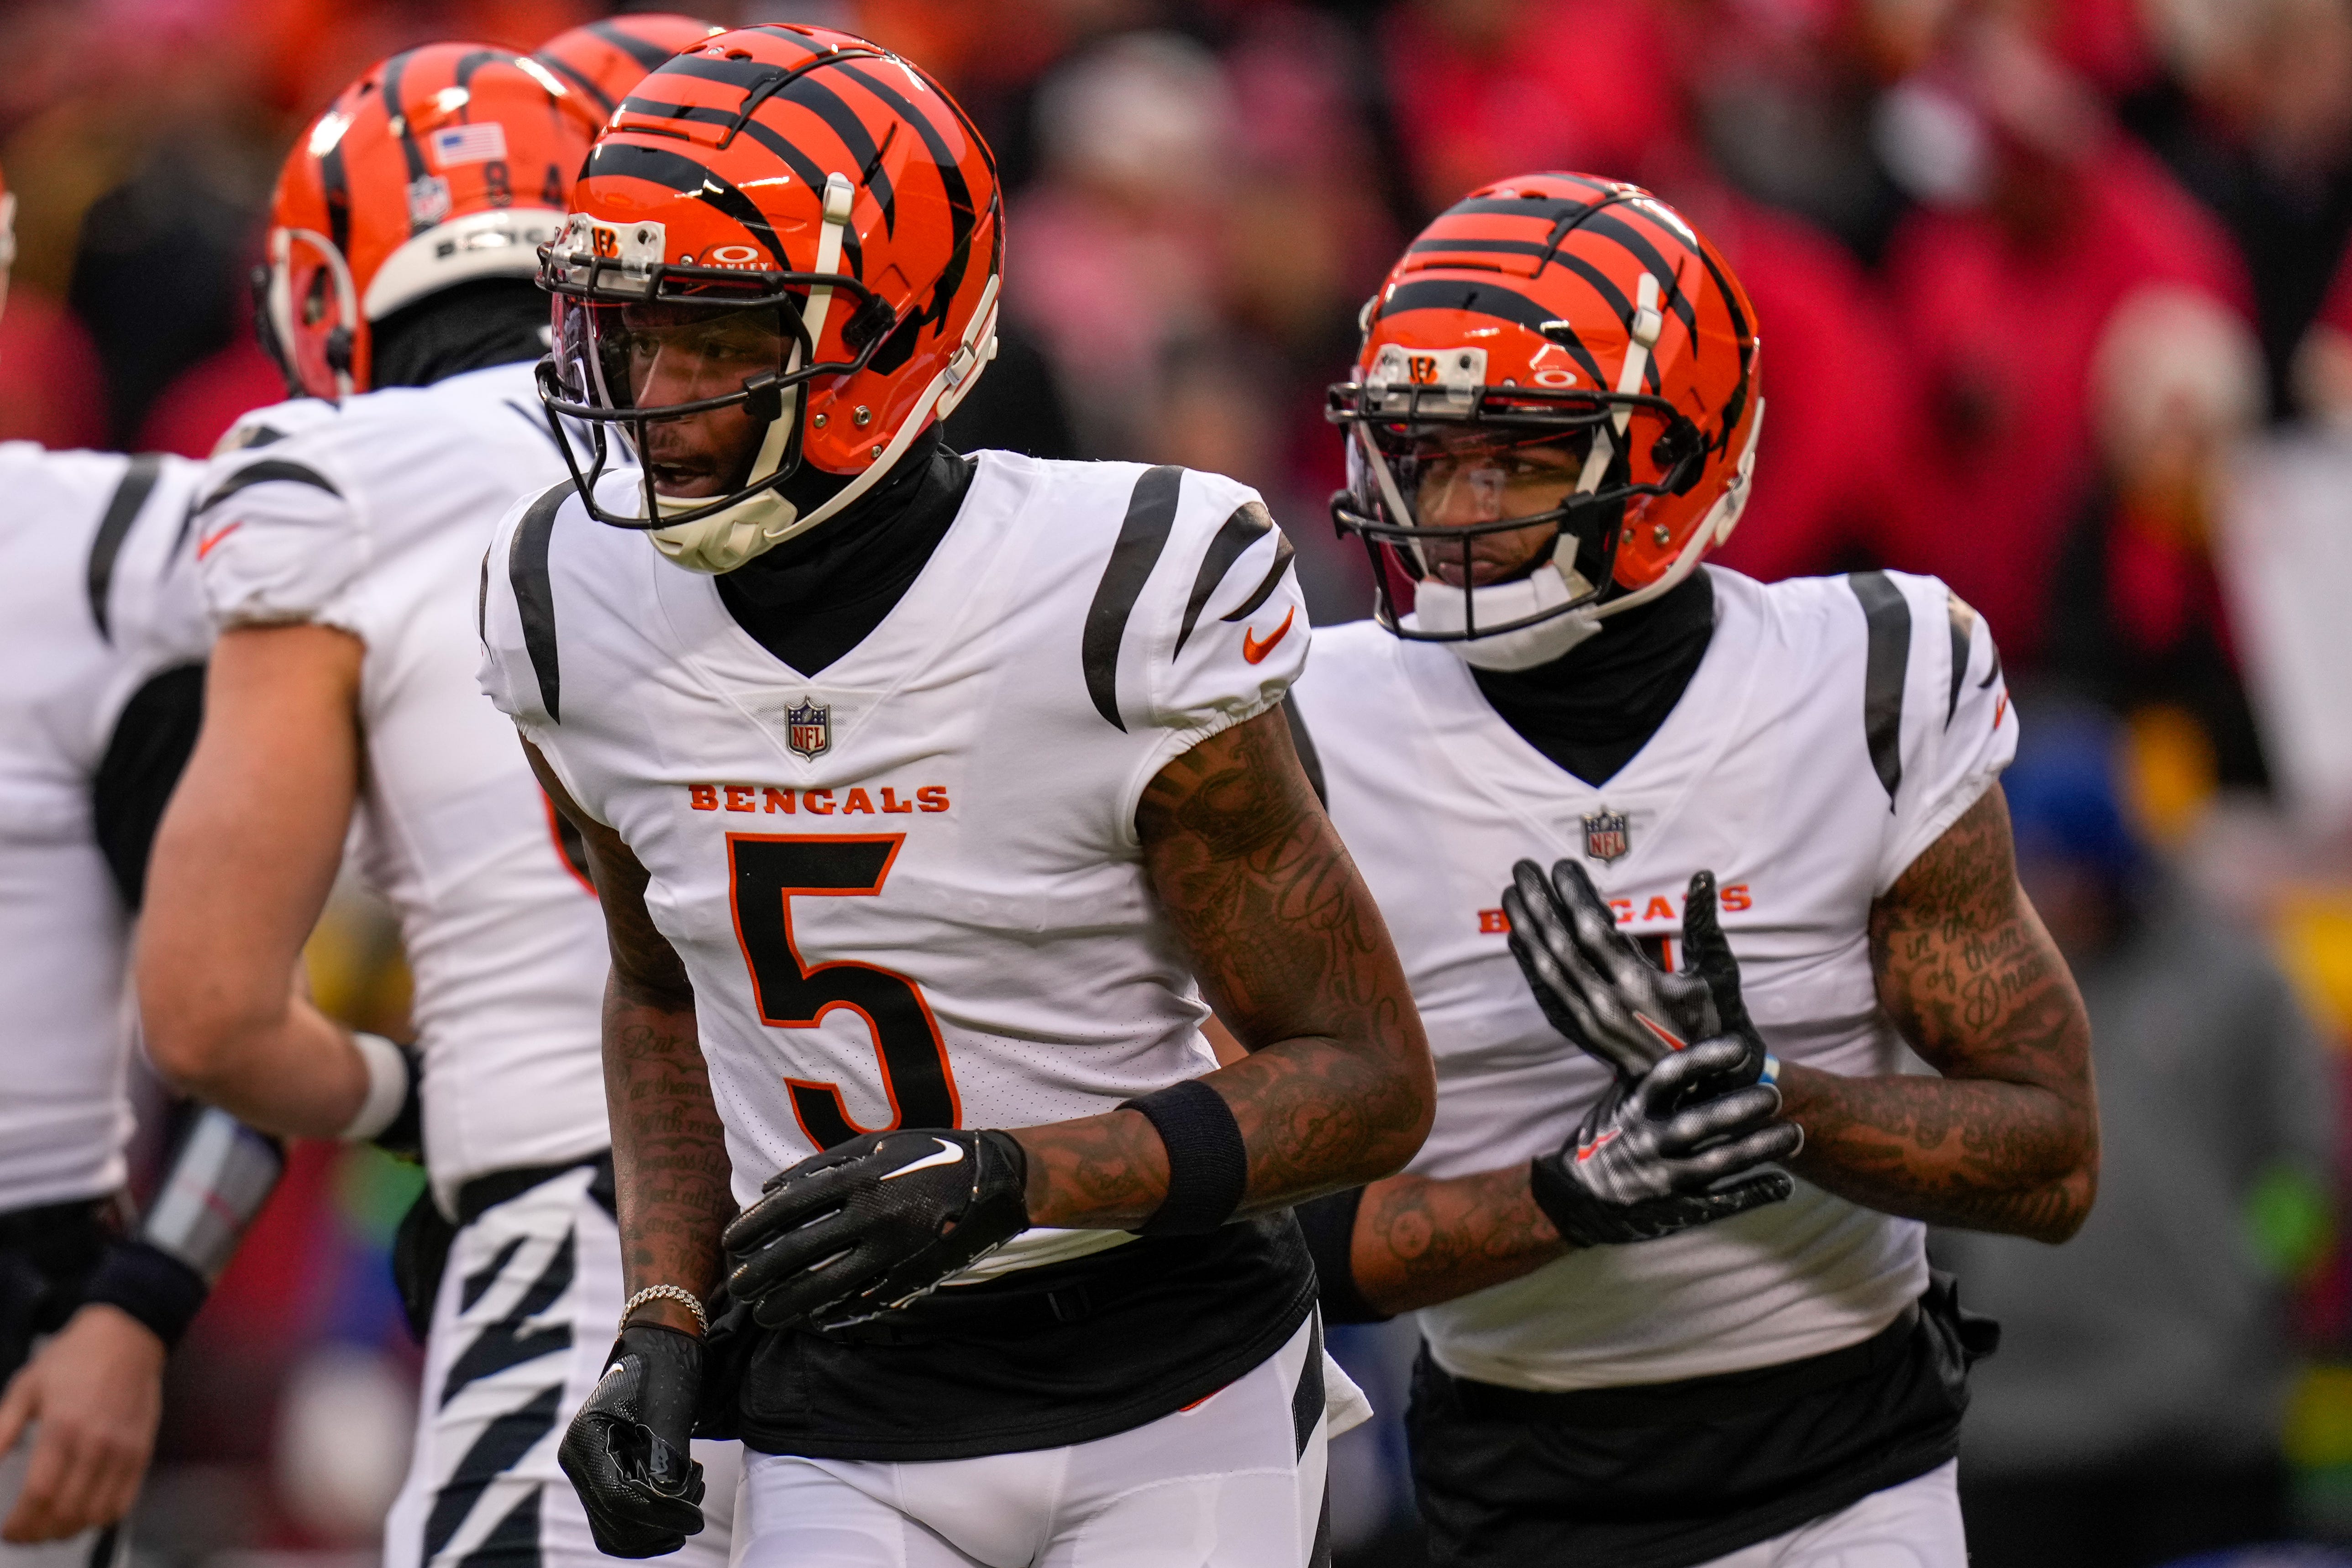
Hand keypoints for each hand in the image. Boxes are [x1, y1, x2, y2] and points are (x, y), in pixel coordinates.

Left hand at [0, 1305, 164, 1542]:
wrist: (126, 1337)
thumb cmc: (72, 1360)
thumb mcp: (25, 1388)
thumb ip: (2, 1430)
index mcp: (63, 1428)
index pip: (40, 1494)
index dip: (20, 1523)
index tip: (7, 1532)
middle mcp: (96, 1444)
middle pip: (66, 1511)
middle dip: (39, 1533)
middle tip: (23, 1535)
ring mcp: (124, 1450)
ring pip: (95, 1513)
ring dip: (68, 1531)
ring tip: (49, 1530)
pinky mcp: (142, 1451)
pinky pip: (123, 1502)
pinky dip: (100, 1518)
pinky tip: (82, 1516)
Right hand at [557, 1324, 705, 1558]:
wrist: (661, 1347)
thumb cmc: (667, 1370)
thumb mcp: (670, 1412)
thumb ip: (667, 1457)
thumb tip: (669, 1500)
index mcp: (585, 1437)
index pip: (617, 1498)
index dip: (660, 1514)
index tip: (695, 1518)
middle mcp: (576, 1458)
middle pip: (615, 1521)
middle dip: (662, 1521)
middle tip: (698, 1497)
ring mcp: (585, 1470)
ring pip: (616, 1530)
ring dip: (657, 1526)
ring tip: (692, 1494)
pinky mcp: (601, 1478)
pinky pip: (618, 1521)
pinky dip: (649, 1523)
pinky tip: (680, 1501)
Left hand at [722, 1128, 1029, 1330]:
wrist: (994, 1182)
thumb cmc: (930, 1155)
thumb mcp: (878, 1146)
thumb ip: (823, 1166)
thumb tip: (769, 1190)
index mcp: (862, 1178)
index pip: (791, 1206)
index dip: (755, 1225)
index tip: (731, 1240)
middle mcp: (874, 1216)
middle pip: (800, 1252)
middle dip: (760, 1272)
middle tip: (736, 1287)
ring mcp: (893, 1252)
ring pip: (826, 1286)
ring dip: (788, 1303)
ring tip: (763, 1314)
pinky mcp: (912, 1277)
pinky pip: (864, 1301)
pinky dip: (833, 1313)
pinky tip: (812, 1319)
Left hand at [1505, 861, 1765, 1088]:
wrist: (1701, 1086)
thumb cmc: (1714, 1022)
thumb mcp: (1717, 972)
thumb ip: (1703, 923)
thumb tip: (1703, 876)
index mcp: (1639, 985)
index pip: (1593, 930)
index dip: (1574, 895)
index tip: (1561, 865)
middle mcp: (1606, 1003)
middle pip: (1560, 945)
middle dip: (1538, 903)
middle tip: (1522, 867)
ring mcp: (1589, 1021)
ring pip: (1547, 968)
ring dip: (1526, 928)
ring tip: (1510, 894)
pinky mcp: (1582, 1034)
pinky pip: (1546, 994)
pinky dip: (1529, 965)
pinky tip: (1517, 940)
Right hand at [1528, 1037, 1801, 1246]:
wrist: (1576, 1198)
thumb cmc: (1608, 1137)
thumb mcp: (1621, 1102)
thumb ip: (1654, 1079)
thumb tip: (1694, 1038)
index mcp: (1634, 1107)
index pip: (1669, 1077)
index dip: (1704, 1060)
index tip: (1740, 1047)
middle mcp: (1647, 1141)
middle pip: (1696, 1124)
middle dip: (1737, 1110)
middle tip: (1773, 1096)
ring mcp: (1661, 1178)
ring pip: (1715, 1164)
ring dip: (1758, 1150)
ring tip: (1795, 1135)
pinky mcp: (1676, 1208)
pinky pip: (1720, 1202)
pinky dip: (1753, 1193)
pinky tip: (1784, 1185)